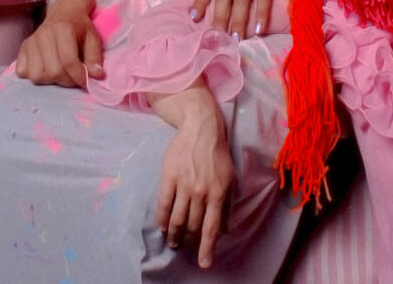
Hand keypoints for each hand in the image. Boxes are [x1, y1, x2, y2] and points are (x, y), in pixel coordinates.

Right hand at [16, 0, 102, 86]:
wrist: (64, 11)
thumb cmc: (80, 27)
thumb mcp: (93, 38)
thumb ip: (94, 57)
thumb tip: (95, 76)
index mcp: (63, 29)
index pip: (68, 61)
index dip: (78, 76)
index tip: (86, 82)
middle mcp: (44, 35)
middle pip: (53, 71)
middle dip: (67, 80)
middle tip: (74, 77)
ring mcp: (31, 42)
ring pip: (37, 76)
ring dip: (51, 80)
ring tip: (61, 73)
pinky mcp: (22, 48)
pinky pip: (23, 72)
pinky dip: (35, 75)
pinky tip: (46, 68)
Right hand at [153, 90, 234, 269]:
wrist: (201, 128)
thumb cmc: (217, 154)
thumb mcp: (229, 179)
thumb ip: (227, 205)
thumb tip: (226, 230)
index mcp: (217, 192)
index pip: (211, 227)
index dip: (206, 248)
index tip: (204, 263)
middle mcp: (200, 191)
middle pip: (191, 225)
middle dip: (187, 241)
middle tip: (183, 247)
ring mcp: (184, 184)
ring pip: (177, 218)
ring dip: (174, 235)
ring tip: (172, 242)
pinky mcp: (169, 176)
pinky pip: (164, 204)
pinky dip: (162, 219)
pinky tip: (163, 227)